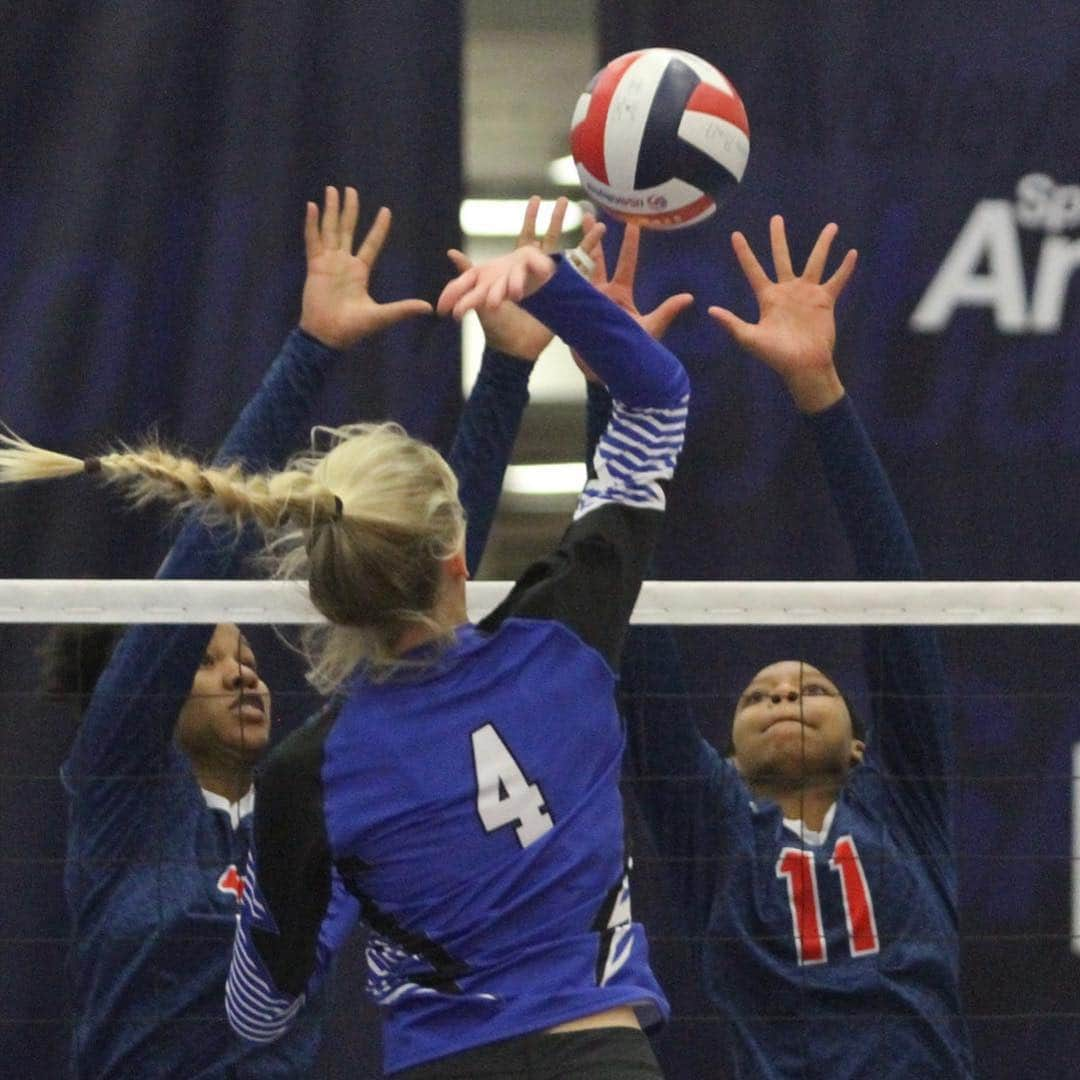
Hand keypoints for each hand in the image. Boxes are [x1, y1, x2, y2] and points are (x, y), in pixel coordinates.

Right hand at [299, 186, 432, 349]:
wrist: (328, 336)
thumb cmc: (353, 329)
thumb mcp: (382, 315)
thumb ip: (403, 308)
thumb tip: (429, 308)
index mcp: (359, 272)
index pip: (372, 243)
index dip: (379, 228)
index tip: (386, 210)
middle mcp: (344, 264)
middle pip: (347, 229)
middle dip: (349, 210)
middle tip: (350, 190)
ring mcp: (328, 263)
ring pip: (330, 230)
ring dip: (331, 210)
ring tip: (332, 190)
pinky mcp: (315, 266)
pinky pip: (313, 241)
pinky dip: (312, 224)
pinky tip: (312, 206)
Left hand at [445, 196, 604, 360]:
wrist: (513, 347)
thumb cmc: (495, 325)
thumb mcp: (480, 294)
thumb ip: (469, 274)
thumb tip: (452, 253)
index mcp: (518, 267)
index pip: (526, 236)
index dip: (531, 218)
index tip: (536, 200)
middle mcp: (536, 272)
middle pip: (549, 239)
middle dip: (556, 220)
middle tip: (564, 200)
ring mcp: (551, 282)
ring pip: (568, 252)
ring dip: (579, 236)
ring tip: (593, 219)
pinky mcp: (562, 293)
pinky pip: (579, 272)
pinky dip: (591, 255)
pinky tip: (602, 236)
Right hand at [572, 213, 694, 381]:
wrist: (610, 372)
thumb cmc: (633, 351)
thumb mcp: (650, 329)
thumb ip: (667, 311)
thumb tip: (689, 297)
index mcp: (621, 292)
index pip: (626, 262)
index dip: (630, 243)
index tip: (633, 223)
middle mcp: (602, 292)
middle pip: (597, 258)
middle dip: (592, 236)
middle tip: (586, 213)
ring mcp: (586, 300)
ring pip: (578, 270)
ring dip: (571, 250)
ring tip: (562, 228)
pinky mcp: (573, 311)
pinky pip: (564, 292)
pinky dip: (556, 277)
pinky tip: (546, 261)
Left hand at [708, 215, 856, 412]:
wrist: (803, 366)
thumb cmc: (775, 355)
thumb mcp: (750, 338)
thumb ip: (732, 323)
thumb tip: (710, 310)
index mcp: (767, 298)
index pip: (753, 270)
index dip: (744, 253)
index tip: (735, 235)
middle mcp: (787, 291)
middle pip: (782, 257)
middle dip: (778, 238)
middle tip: (776, 218)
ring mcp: (807, 294)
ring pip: (816, 261)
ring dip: (823, 244)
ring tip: (832, 226)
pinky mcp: (825, 300)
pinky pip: (837, 280)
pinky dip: (845, 268)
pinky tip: (853, 253)